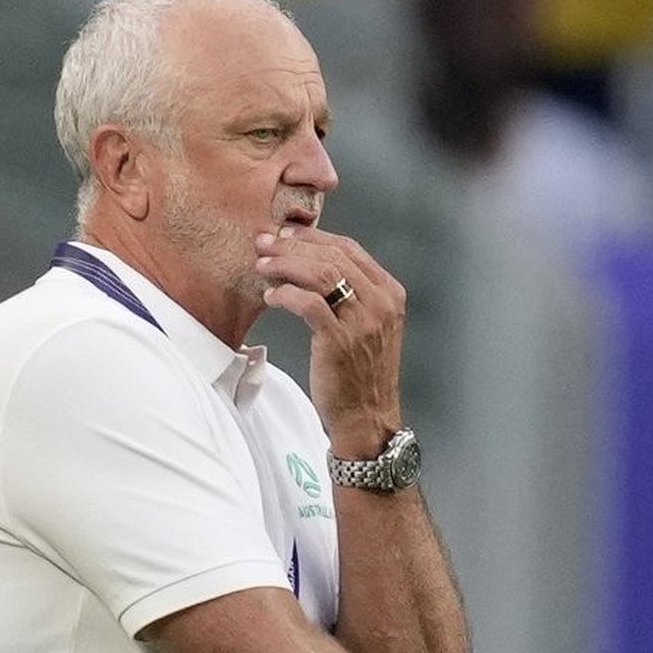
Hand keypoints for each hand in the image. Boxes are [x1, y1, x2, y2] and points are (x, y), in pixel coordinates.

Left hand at [255, 226, 405, 456]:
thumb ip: (351, 294)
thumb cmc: (360, 373)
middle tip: (264, 244)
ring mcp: (362, 321)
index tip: (285, 235)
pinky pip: (308, 303)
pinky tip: (271, 297)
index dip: (314, 236)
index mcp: (390, 293)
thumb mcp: (368, 325)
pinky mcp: (340, 340)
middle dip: (292, 246)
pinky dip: (285, 295)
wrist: (366, 417)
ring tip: (262, 267)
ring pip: (320, 273)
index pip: (350, 247)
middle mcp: (380, 303)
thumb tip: (309, 261)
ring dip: (285, 265)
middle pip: (332, 255)